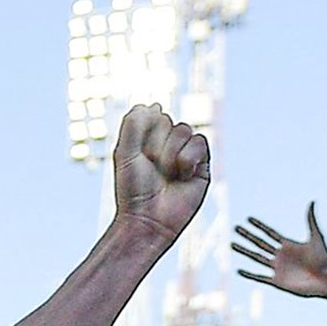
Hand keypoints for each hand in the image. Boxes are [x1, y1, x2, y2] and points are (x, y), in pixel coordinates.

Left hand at [110, 105, 209, 243]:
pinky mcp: (202, 165)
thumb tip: (153, 105)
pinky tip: (183, 176)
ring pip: (184, 130)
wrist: (147, 220)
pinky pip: (199, 142)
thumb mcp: (124, 152)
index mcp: (149, 140)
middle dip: (157, 145)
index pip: (153, 115)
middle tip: (152, 169)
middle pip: (169, 121)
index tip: (138, 157)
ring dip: (170, 154)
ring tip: (166, 175)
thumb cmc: (133, 191)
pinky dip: (188, 159)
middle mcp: (168, 144)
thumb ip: (133, 123)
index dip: (144, 134)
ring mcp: (185, 154)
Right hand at [232, 205, 326, 299]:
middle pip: (259, 243)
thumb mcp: (316, 237)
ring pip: (256, 258)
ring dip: (244, 251)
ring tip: (232, 245)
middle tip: (235, 228)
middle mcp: (280, 256)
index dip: (259, 226)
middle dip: (247, 236)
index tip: (248, 219)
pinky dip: (249, 274)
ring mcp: (277, 269)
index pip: (269, 233)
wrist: (326, 280)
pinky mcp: (277, 282)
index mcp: (288, 245)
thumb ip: (311, 220)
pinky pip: (259, 277)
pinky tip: (239, 270)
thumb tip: (311, 201)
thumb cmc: (324, 259)